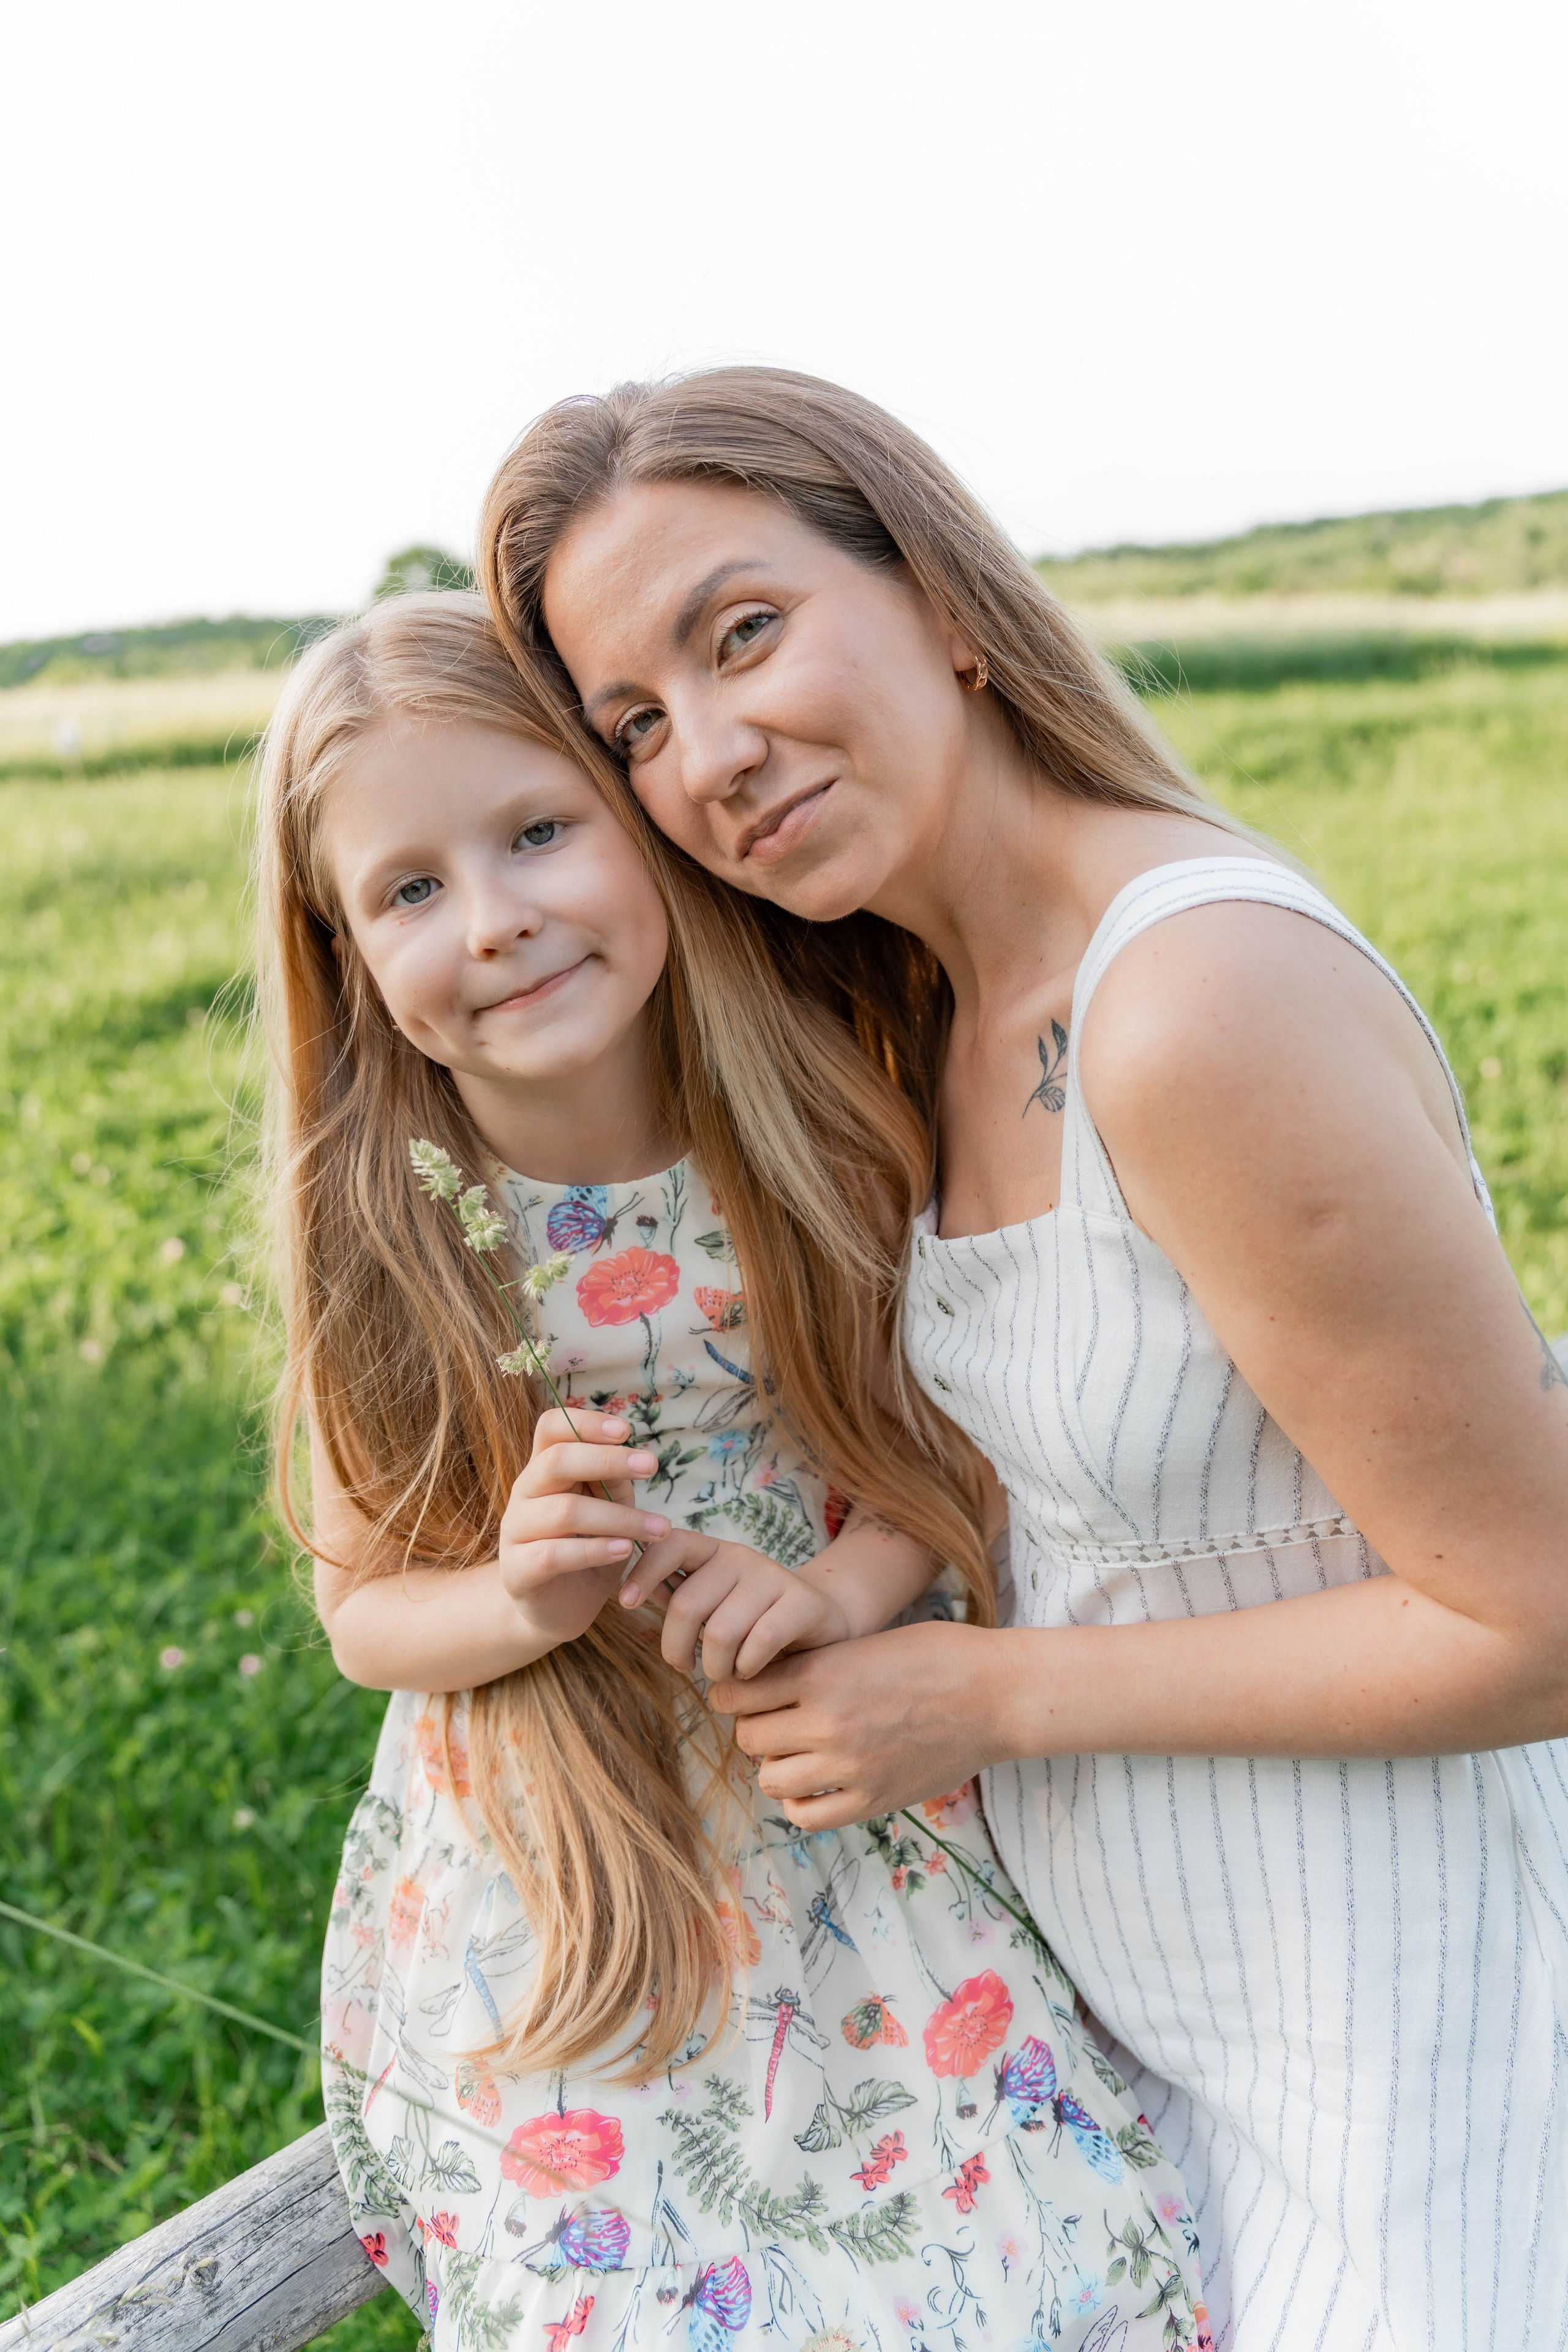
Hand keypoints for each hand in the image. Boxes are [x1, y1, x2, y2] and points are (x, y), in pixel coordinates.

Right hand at [497, 1409, 671, 1651]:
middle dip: (609, 1460)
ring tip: (657, 1528)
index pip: (551, 1428)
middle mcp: (525, 1494)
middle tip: (652, 1467)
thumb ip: (614, 1484)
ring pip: (565, 1511)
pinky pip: (553, 1554)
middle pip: (556, 1461)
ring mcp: (515, 1532)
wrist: (557, 1609)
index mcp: (544, 1470)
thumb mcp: (609, 1511)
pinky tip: (625, 1550)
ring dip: (619, 1517)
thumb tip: (634, 1458)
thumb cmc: (588, 1549)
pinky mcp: (517, 1571)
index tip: (627, 1430)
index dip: (585, 1422)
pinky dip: (594, 1550)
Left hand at [623, 1532, 850, 1682]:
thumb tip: (629, 1595)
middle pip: (687, 1605)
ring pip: (720, 1632)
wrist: (821, 1624)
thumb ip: (677, 1597)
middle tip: (684, 1668)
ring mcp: (774, 1577)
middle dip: (675, 1649)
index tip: (626, 1603)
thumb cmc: (752, 1619)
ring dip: (714, 1667)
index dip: (643, 1571)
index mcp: (712, 1551)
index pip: (670, 1545)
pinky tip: (750, 1671)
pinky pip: (758, 1644)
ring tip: (724, 1672)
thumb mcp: (712, 1604)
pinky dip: (746, 1669)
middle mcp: (741, 1557)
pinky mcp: (803, 1602)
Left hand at [709, 1619, 1012, 1826]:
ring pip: (770, 1779)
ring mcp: (849, 1767)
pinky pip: (806, 1816)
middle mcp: (827, 1722)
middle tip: (776, 1721)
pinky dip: (800, 1802)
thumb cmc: (935, 1656)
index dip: (734, 1694)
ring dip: (776, 1766)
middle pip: (749, 1739)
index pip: (738, 1694)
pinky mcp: (872, 1800)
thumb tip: (767, 1684)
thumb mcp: (863, 1642)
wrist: (994, 1694)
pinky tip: (815, 1785)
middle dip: (755, 1729)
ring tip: (797, 1753)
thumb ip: (815, 1666)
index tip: (745, 1694)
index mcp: (821, 1674)